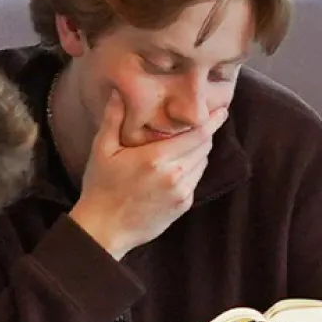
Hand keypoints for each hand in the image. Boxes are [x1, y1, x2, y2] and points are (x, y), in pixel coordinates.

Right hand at [69, 91, 229, 259]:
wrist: (104, 229)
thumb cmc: (100, 188)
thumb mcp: (102, 150)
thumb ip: (113, 119)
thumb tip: (119, 92)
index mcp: (156, 158)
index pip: (197, 134)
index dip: (212, 121)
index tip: (221, 110)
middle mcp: (174, 175)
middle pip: (204, 147)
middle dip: (205, 133)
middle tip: (202, 122)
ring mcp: (181, 192)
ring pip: (202, 163)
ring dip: (199, 151)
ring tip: (186, 144)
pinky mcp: (183, 205)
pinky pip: (196, 180)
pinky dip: (192, 169)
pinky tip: (176, 166)